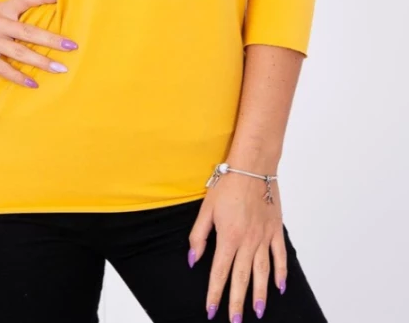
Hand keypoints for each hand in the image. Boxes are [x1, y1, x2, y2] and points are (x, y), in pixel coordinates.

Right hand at [0, 0, 77, 86]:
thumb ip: (13, 17)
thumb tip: (43, 22)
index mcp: (1, 9)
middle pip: (29, 30)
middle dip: (53, 39)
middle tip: (72, 45)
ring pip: (19, 51)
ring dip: (42, 61)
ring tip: (60, 68)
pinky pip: (3, 67)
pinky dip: (19, 77)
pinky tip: (33, 83)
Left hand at [188, 169, 286, 320]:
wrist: (252, 166)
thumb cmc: (227, 184)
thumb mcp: (206, 208)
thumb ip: (198, 236)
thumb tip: (192, 260)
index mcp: (228, 237)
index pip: (219, 272)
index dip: (214, 293)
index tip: (211, 310)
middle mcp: (247, 241)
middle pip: (242, 278)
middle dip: (237, 302)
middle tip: (235, 321)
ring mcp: (264, 237)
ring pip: (262, 272)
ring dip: (260, 294)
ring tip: (257, 312)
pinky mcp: (276, 230)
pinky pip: (280, 256)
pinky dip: (281, 273)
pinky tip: (279, 287)